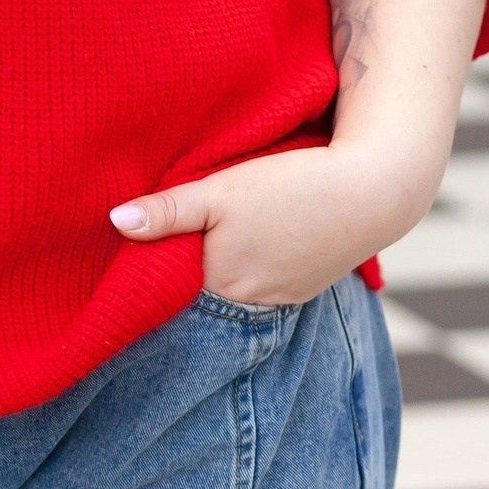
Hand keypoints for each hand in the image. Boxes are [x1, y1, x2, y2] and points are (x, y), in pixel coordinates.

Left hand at [109, 138, 439, 307]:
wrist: (373, 190)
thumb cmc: (290, 185)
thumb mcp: (221, 190)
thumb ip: (168, 211)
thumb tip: (115, 222)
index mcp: (222, 283)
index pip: (168, 291)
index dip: (149, 271)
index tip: (128, 252)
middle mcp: (251, 304)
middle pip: (200, 295)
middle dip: (180, 275)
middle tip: (158, 244)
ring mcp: (282, 298)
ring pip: (232, 291)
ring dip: (217, 270)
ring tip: (204, 240)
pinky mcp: (304, 285)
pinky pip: (262, 284)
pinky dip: (249, 268)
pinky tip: (247, 243)